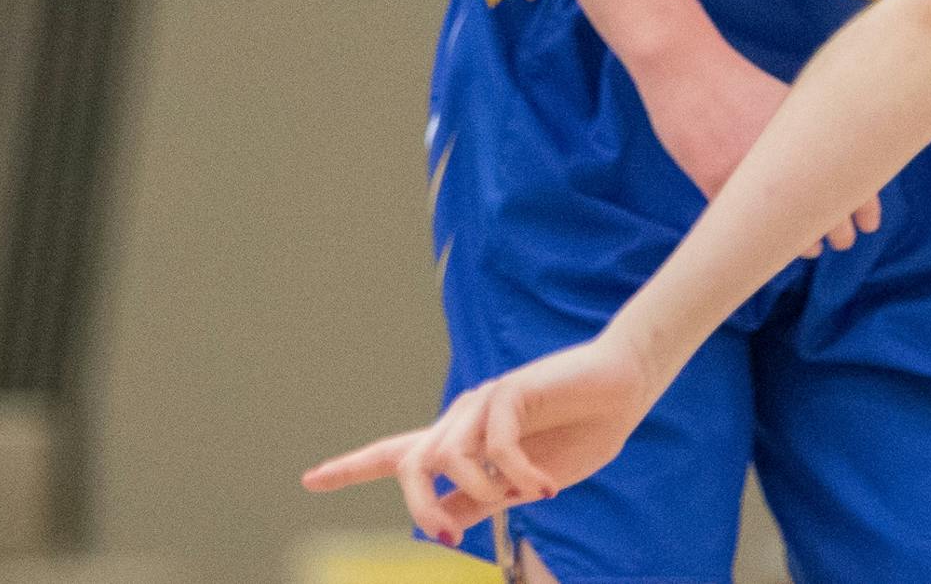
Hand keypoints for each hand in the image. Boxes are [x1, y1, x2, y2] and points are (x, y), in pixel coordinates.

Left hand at [301, 333, 655, 545]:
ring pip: (447, 458)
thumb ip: (479, 498)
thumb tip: (437, 520)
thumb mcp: (521, 483)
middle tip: (450, 539)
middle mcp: (464, 420)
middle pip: (411, 464)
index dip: (351, 468)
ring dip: (484, 492)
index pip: (396, 454)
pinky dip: (518, 475)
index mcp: (463, 443)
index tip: (309, 480)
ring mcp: (484, 403)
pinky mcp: (509, 391)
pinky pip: (496, 447)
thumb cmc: (577, 435)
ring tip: (527, 496)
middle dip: (419, 508)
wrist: (620, 391)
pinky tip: (545, 484)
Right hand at [639, 41, 879, 258]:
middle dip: (838, 235)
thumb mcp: (789, 103)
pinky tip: (769, 240)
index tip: (867, 225)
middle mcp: (792, 158)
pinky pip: (748, 227)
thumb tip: (838, 171)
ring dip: (804, 244)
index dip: (864, 211)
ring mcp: (756, 175)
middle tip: (839, 240)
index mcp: (815, 134)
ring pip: (791, 231)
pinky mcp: (719, 185)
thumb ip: (814, 136)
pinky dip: (761, 237)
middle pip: (831, 217)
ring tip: (811, 247)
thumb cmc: (739, 86)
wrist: (688, 71)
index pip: (857, 184)